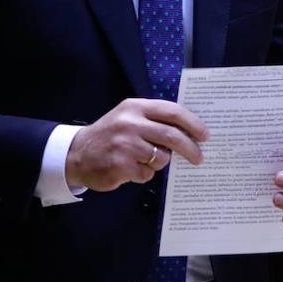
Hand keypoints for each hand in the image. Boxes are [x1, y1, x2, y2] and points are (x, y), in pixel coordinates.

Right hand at [66, 98, 207, 191]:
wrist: (77, 154)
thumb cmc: (110, 136)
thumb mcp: (128, 118)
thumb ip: (153, 120)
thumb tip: (189, 132)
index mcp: (134, 107)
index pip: (172, 111)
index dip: (192, 123)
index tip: (205, 135)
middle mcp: (130, 123)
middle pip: (172, 136)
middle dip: (190, 148)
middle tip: (199, 157)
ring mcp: (125, 144)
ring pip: (162, 158)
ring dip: (159, 163)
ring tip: (143, 160)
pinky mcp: (121, 165)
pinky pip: (147, 173)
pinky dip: (144, 174)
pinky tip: (130, 169)